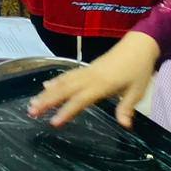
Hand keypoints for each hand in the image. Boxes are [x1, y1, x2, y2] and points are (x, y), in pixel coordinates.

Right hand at [28, 31, 160, 127]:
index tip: (53, 122)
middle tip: (31, 112)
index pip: (80, 100)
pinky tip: (46, 86)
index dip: (66, 111)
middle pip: (64, 90)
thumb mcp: (137, 91)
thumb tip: (125, 126)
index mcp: (102, 84)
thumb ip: (127, 108)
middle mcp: (90, 77)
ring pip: (63, 82)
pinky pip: (68, 75)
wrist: (139, 45)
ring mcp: (87, 71)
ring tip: (33, 103)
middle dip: (47, 101)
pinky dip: (55, 81)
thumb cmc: (139, 69)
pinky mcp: (87, 67)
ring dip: (47, 93)